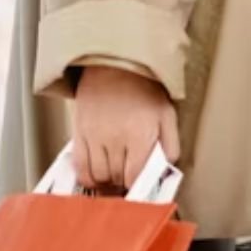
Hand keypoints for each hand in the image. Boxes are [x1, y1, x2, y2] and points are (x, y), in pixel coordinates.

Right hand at [72, 66, 179, 190]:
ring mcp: (95, 137)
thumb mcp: (167, 113)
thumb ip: (170, 143)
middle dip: (124, 181)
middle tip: (128, 177)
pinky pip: (80, 168)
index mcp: (140, 133)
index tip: (139, 184)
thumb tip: (167, 167)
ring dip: (107, 181)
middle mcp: (116, 138)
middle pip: (117, 178)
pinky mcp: (79, 135)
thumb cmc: (144, 89)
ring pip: (98, 177)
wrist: (116, 66)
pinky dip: (88, 177)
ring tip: (114, 175)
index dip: (137, 184)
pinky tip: (97, 174)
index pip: (135, 176)